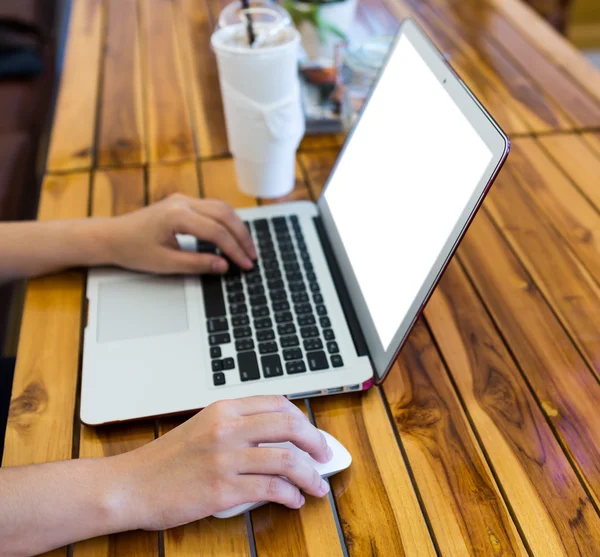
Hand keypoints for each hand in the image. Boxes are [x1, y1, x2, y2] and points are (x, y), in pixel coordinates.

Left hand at [104, 194, 256, 274]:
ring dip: (237, 227)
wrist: (112, 237)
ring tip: (246, 248)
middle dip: (242, 236)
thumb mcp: (166, 264)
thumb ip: (197, 264)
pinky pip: (213, 208)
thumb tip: (224, 266)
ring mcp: (183, 200)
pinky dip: (227, 222)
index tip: (245, 265)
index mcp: (177, 216)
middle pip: (224, 214)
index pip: (216, 232)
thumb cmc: (133, 250)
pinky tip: (232, 237)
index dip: (234, 250)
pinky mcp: (183, 203)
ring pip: (222, 208)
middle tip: (252, 256)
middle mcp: (183, 202)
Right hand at [111, 396, 332, 530]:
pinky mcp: (222, 489)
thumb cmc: (167, 459)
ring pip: (286, 459)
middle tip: (325, 454)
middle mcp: (227, 428)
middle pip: (289, 425)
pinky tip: (294, 499)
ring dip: (310, 474)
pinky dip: (290, 494)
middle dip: (316, 441)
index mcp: (224, 408)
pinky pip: (270, 488)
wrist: (131, 485)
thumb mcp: (203, 428)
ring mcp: (225, 458)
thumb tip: (278, 441)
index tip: (312, 433)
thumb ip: (238, 427)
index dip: (302, 419)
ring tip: (318, 485)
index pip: (278, 403)